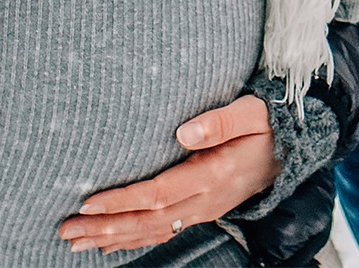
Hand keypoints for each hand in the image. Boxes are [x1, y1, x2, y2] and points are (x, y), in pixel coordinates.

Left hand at [58, 95, 278, 253]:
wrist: (293, 148)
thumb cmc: (268, 123)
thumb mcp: (251, 113)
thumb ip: (220, 121)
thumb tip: (183, 132)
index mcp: (212, 176)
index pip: (158, 194)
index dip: (122, 201)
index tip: (88, 203)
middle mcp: (205, 201)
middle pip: (147, 220)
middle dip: (105, 227)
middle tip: (65, 230)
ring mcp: (203, 210)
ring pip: (152, 231)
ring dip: (112, 238)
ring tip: (75, 242)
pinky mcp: (201, 210)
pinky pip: (163, 231)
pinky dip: (134, 240)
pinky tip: (110, 245)